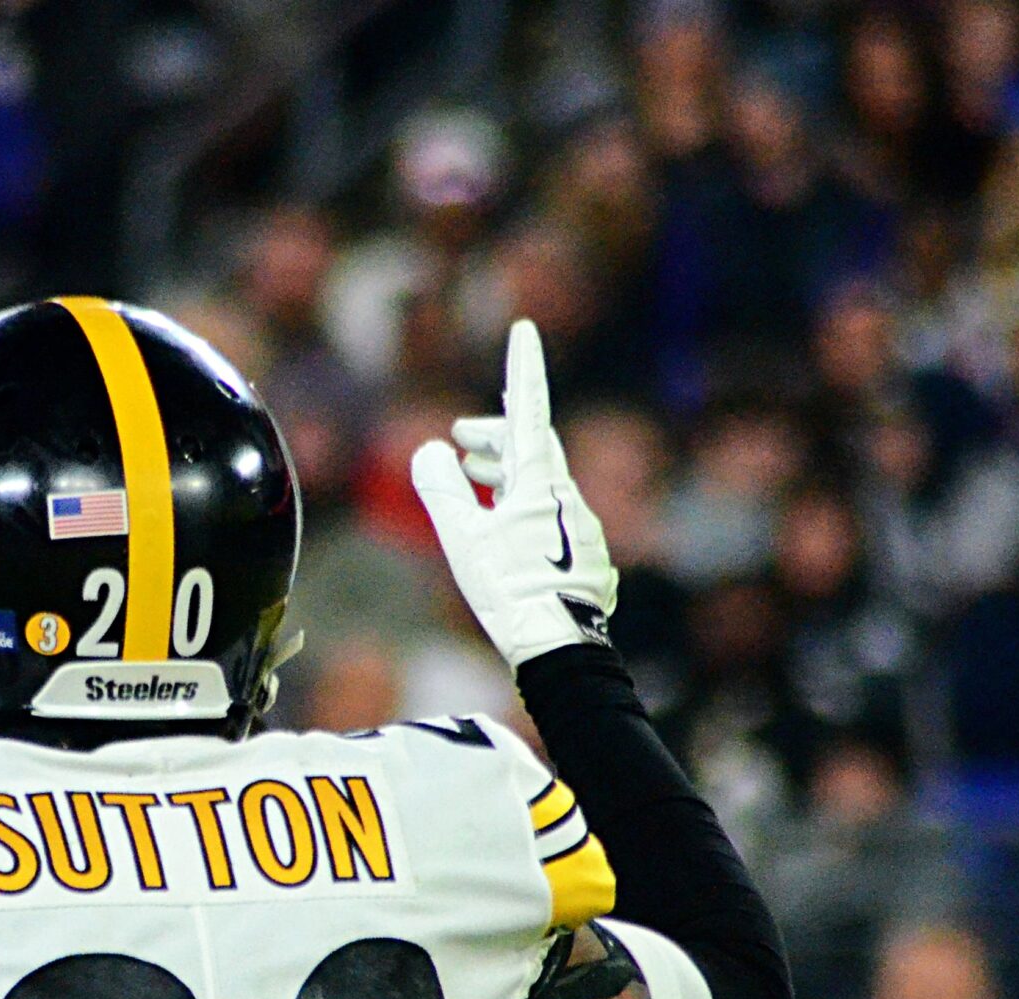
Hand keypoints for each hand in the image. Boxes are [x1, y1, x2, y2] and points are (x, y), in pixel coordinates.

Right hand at [408, 321, 616, 670]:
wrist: (559, 647)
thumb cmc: (507, 591)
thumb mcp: (461, 538)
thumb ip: (442, 489)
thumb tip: (429, 451)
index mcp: (539, 484)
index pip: (527, 411)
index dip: (523, 368)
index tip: (524, 330)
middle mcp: (569, 497)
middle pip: (533, 448)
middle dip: (496, 435)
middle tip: (462, 436)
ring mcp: (583, 528)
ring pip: (543, 486)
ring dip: (507, 477)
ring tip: (475, 486)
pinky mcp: (589, 557)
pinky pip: (553, 520)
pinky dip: (524, 513)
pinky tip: (506, 540)